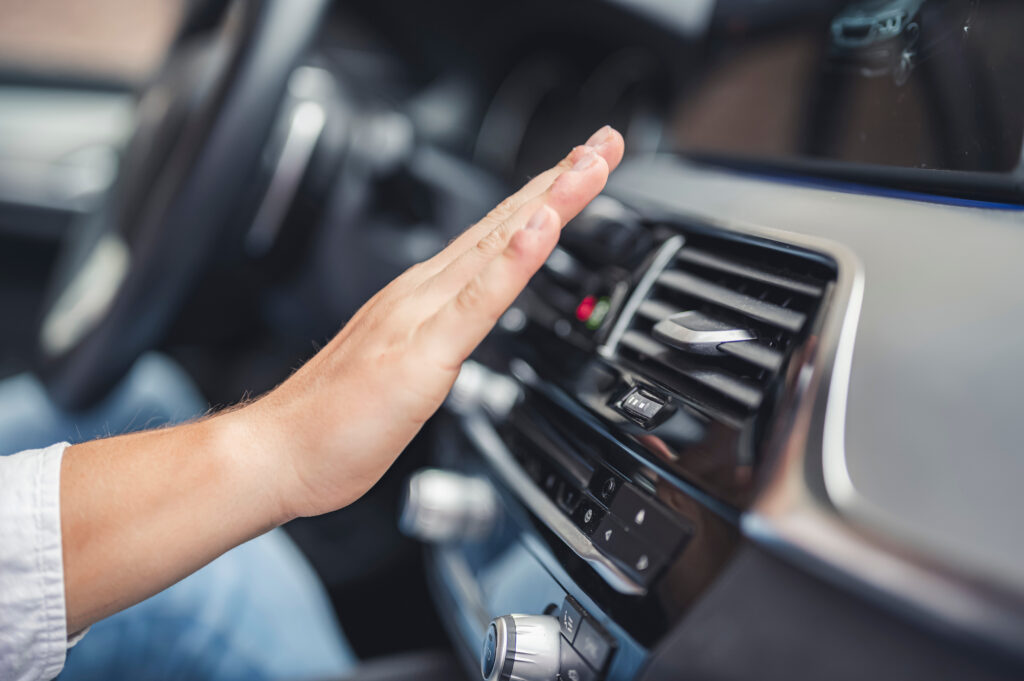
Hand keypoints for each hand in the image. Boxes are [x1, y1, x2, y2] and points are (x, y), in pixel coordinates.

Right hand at [235, 125, 624, 519]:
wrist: (276, 450)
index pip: (494, 236)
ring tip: (590, 164)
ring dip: (550, 200)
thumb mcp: (403, 369)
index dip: (542, 198)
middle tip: (604, 142)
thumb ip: (434, 338)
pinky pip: (477, 300)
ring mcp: (420, 317)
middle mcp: (421, 292)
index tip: (581, 169)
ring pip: (498, 246)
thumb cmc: (333, 420)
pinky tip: (541, 226)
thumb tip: (461, 326)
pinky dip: (513, 260)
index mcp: (420, 296)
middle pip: (504, 224)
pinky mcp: (421, 353)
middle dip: (560, 180)